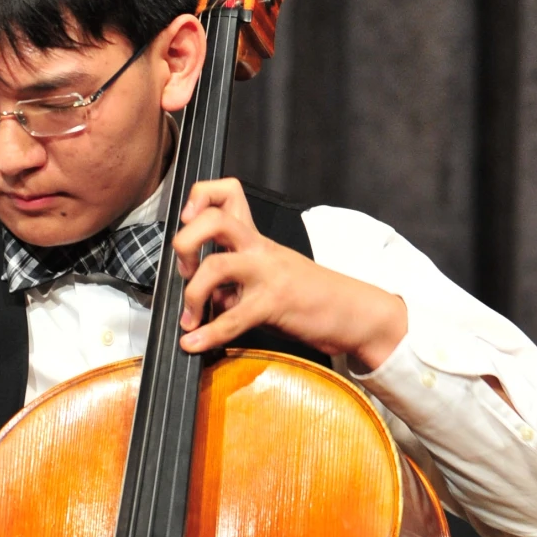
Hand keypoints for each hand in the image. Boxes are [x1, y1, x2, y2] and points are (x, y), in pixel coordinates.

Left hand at [170, 179, 407, 371]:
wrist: (353, 312)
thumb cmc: (308, 297)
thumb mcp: (267, 278)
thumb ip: (233, 283)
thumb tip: (201, 299)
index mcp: (257, 239)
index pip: (227, 192)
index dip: (199, 199)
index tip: (186, 222)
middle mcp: (260, 249)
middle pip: (214, 220)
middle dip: (185, 243)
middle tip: (183, 271)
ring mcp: (268, 274)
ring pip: (217, 265)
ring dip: (191, 294)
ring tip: (188, 318)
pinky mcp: (274, 303)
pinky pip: (233, 318)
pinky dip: (207, 334)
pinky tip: (193, 344)